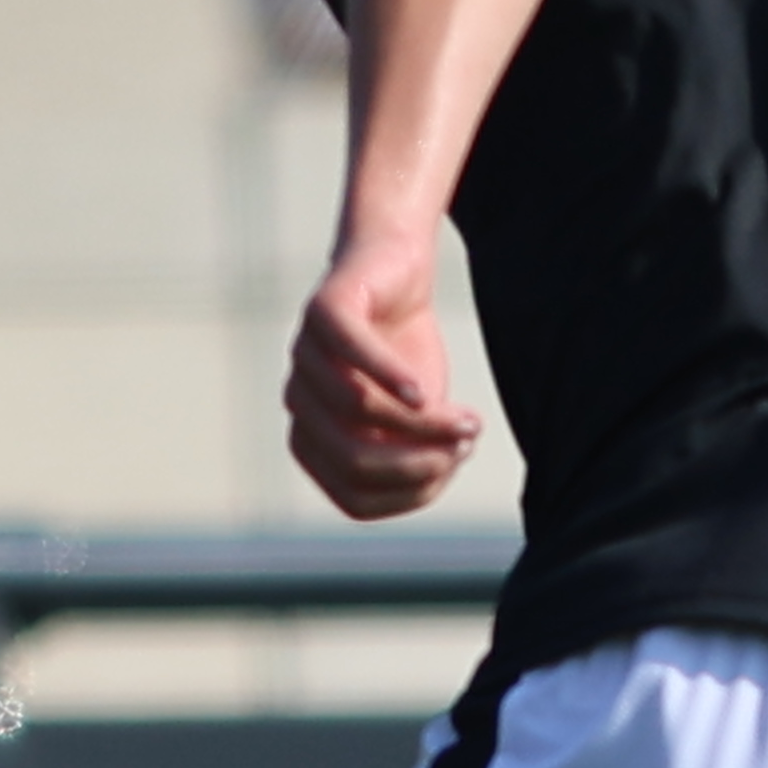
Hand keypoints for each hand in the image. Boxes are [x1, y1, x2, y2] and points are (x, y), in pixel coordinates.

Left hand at [286, 241, 479, 517]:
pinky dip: (391, 376)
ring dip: (422, 420)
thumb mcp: (422, 414)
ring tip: (467, 418)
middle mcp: (300, 403)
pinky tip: (426, 389)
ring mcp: (304, 355)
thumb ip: (423, 449)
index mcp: (316, 441)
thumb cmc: (408, 350)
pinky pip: (352, 351)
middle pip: (352, 460)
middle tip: (464, 446)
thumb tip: (436, 470)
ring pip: (356, 408)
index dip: (410, 494)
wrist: (399, 269)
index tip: (455, 467)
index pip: (356, 499)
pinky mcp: (324, 310)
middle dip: (417, 463)